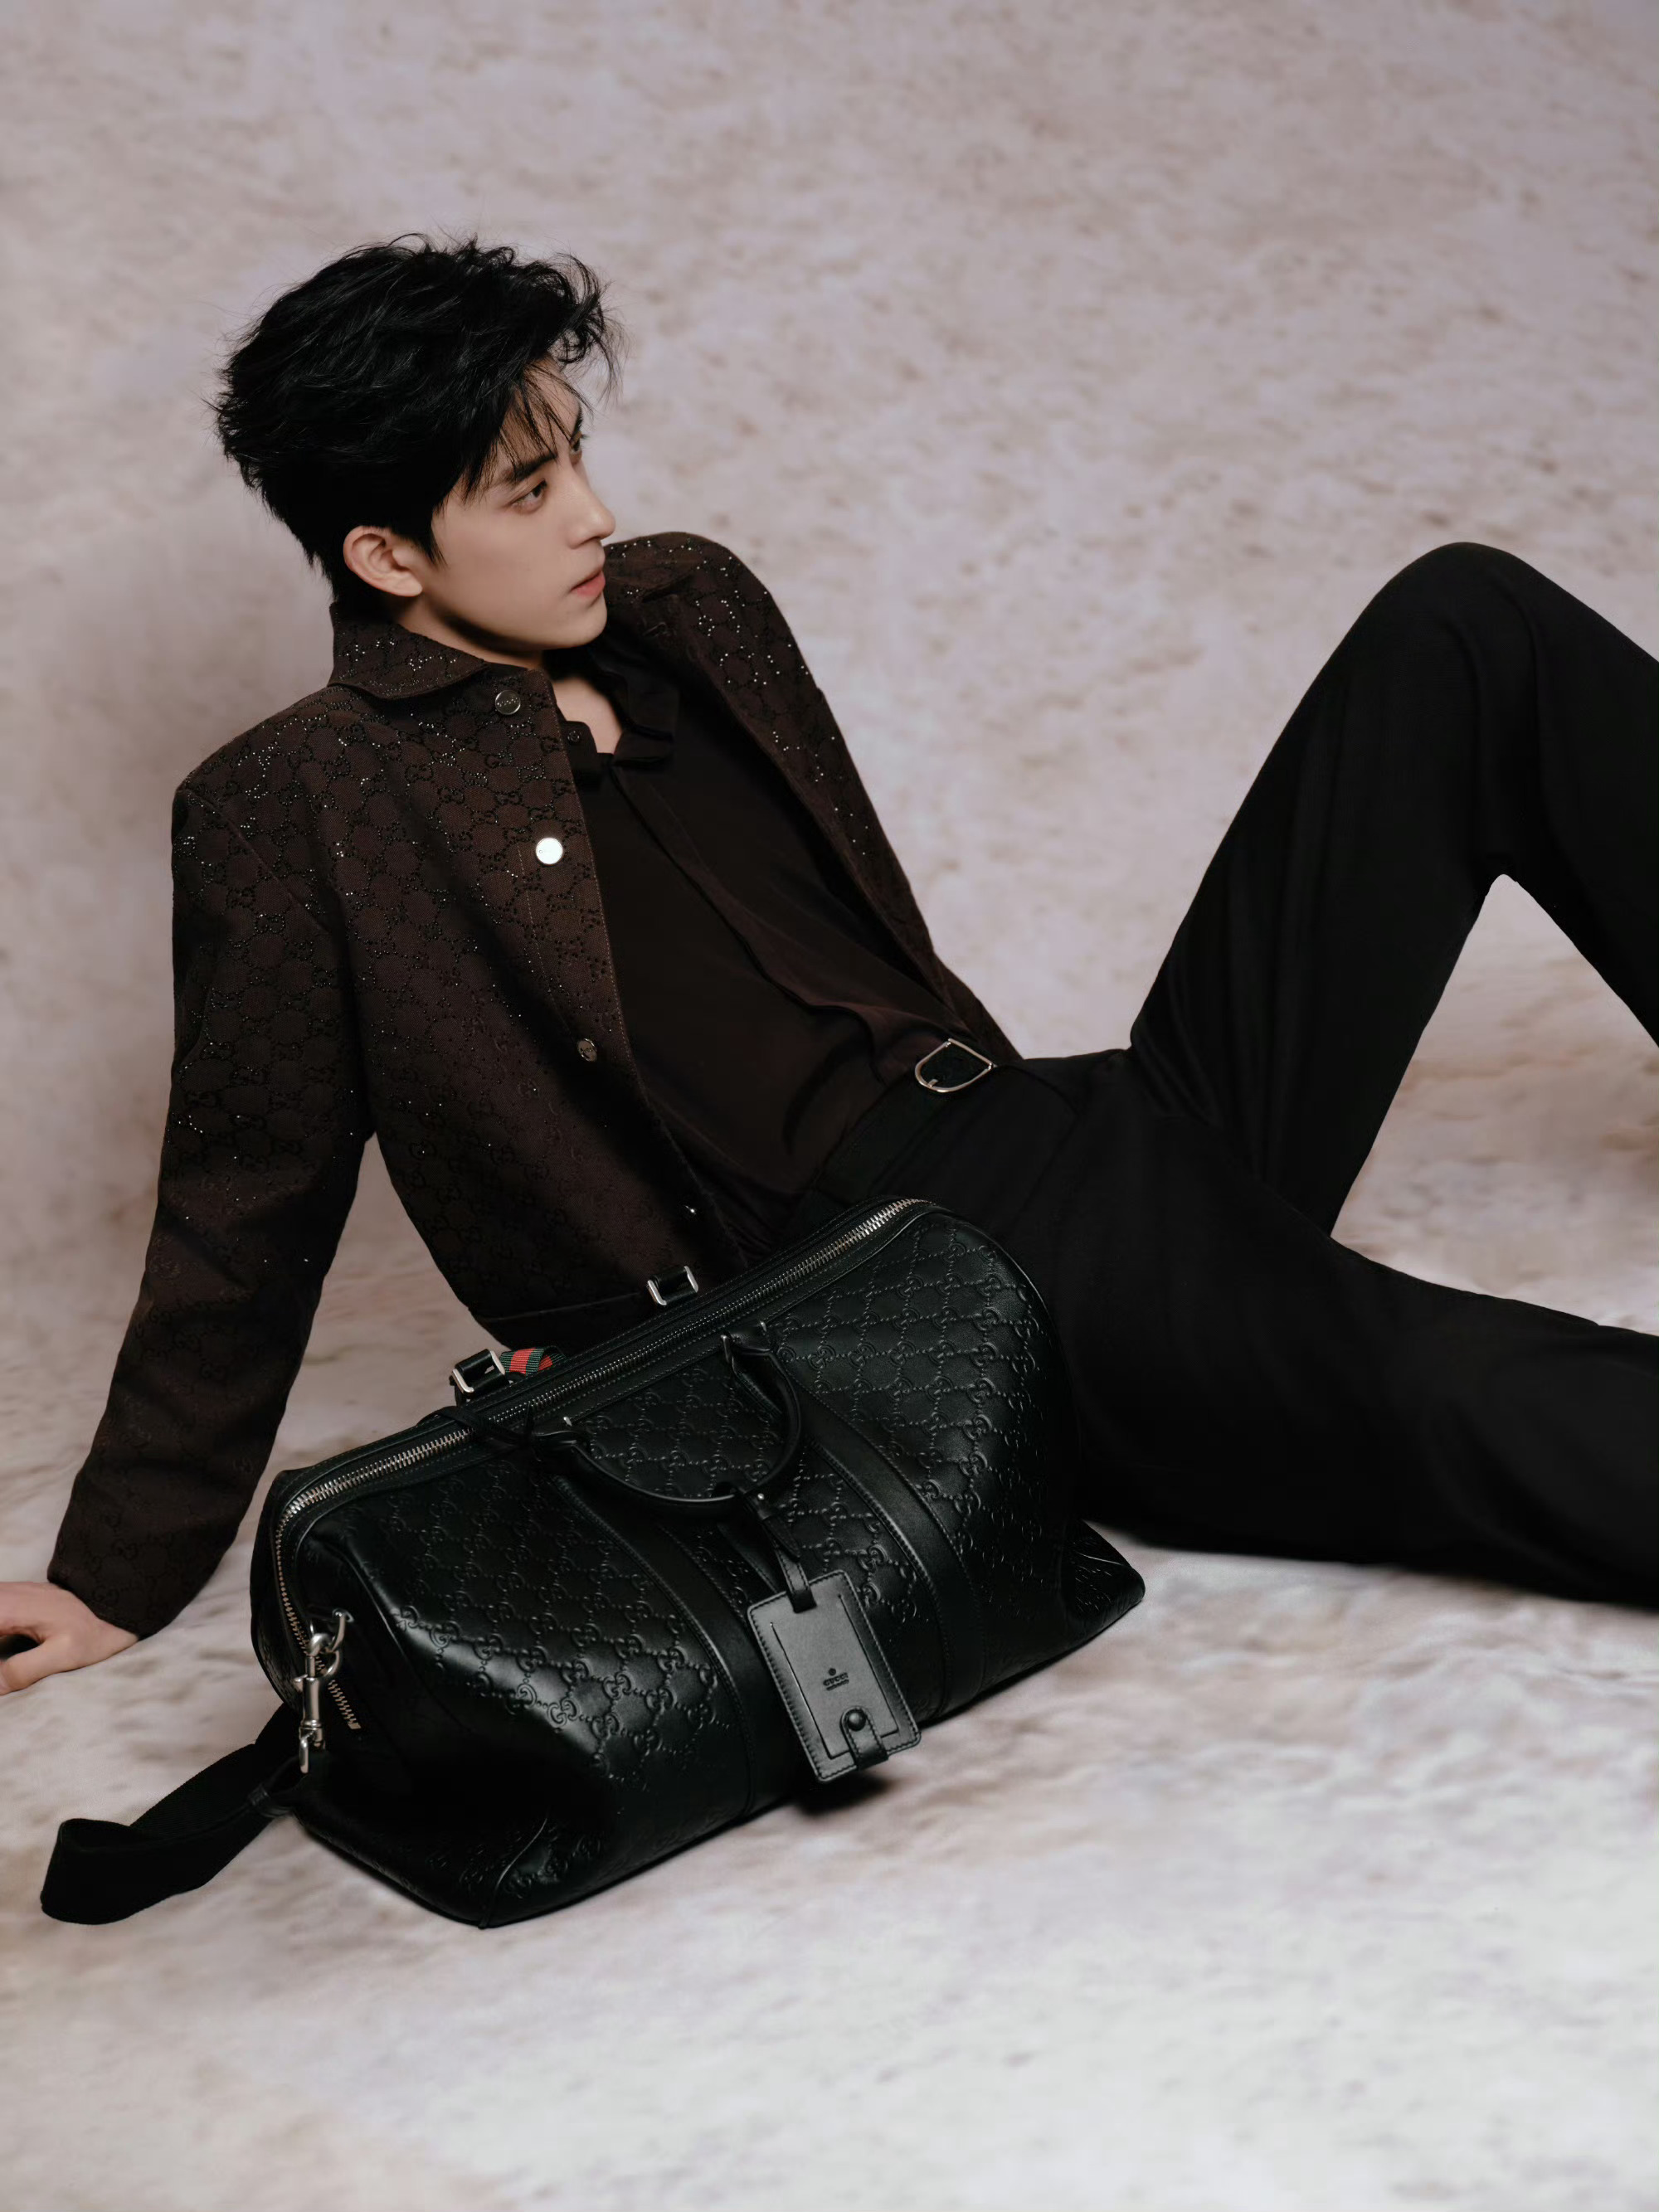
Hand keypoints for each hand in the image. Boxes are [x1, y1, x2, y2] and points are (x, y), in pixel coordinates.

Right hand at [0, 1582, 137, 1691]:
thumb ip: (24, 1671)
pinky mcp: (8, 1601)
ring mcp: (4, 1596)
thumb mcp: (65, 1656)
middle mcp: (2, 1596)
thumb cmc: (95, 1630)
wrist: (116, 1601)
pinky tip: (4, 1654)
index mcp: (9, 1608)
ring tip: (4, 1672)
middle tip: (4, 1677)